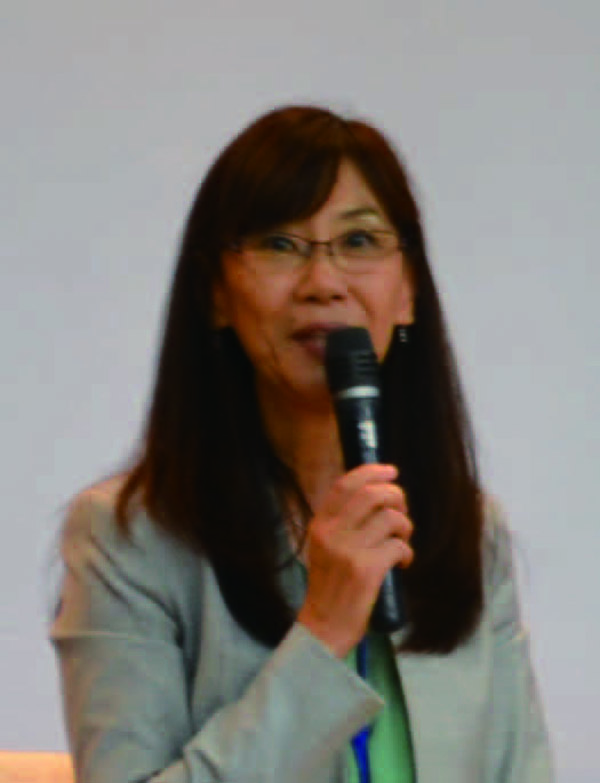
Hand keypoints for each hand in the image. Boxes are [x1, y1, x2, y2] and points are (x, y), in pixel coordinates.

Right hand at [296, 464, 413, 657]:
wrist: (324, 628)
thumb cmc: (331, 588)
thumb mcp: (326, 549)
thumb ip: (342, 524)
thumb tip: (377, 496)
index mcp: (320, 525)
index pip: (344, 485)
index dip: (371, 471)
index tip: (390, 471)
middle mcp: (331, 533)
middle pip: (372, 494)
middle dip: (396, 496)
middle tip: (402, 511)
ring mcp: (348, 551)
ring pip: (390, 518)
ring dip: (405, 527)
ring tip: (402, 541)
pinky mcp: (366, 570)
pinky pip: (398, 546)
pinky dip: (406, 552)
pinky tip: (403, 563)